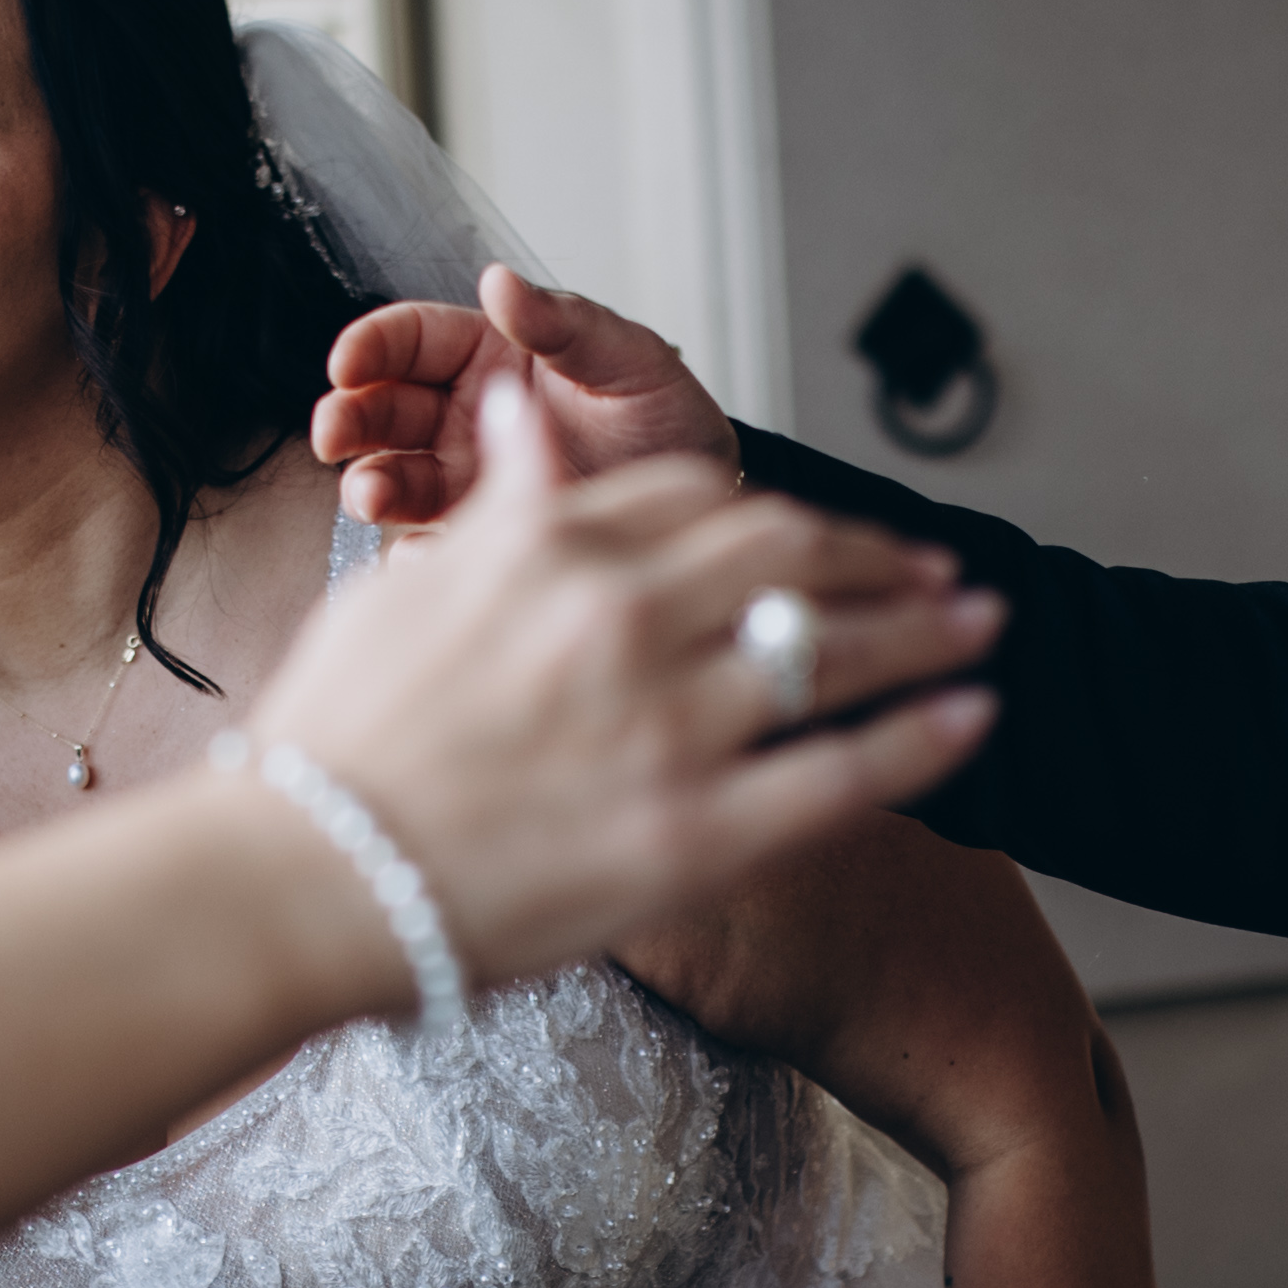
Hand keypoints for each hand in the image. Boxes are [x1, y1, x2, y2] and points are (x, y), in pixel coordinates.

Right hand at [246, 361, 995, 993]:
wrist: (305, 880)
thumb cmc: (333, 748)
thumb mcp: (402, 592)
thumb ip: (492, 507)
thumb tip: (519, 407)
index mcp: (556, 553)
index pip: (700, 500)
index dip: (778, 509)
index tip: (821, 528)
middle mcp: (627, 621)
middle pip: (793, 557)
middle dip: (880, 555)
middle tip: (939, 567)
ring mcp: (669, 726)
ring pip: (834, 654)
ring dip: (927, 630)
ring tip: (983, 624)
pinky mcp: (697, 833)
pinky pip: (842, 773)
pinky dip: (920, 738)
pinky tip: (972, 718)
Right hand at [314, 266, 745, 529]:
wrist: (700, 511)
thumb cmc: (668, 419)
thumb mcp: (628, 361)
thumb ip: (565, 325)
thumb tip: (501, 282)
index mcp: (492, 356)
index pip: (412, 338)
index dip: (371, 346)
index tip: (347, 364)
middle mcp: (468, 416)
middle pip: (383, 408)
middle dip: (350, 417)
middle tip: (335, 434)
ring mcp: (468, 479)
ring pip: (392, 476)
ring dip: (369, 483)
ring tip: (371, 497)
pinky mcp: (478, 537)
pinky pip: (428, 545)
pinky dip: (415, 553)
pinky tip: (423, 554)